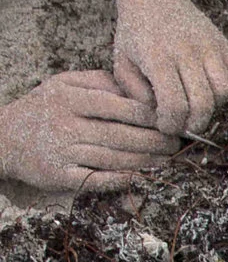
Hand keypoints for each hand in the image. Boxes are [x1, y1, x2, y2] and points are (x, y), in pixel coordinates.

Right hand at [0, 69, 179, 192]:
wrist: (3, 138)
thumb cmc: (43, 107)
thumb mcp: (64, 83)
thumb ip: (99, 82)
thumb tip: (137, 90)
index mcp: (69, 98)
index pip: (117, 106)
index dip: (148, 114)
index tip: (169, 118)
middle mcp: (66, 124)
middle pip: (121, 134)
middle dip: (154, 140)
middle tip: (176, 143)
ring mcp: (63, 152)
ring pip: (114, 158)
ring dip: (146, 161)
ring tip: (168, 160)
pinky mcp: (60, 176)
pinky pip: (97, 179)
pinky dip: (121, 179)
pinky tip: (142, 177)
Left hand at [108, 0, 227, 134]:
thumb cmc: (136, 33)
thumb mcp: (121, 62)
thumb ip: (134, 93)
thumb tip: (158, 115)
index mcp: (157, 58)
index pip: (174, 105)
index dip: (172, 124)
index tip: (165, 125)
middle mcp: (187, 52)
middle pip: (203, 104)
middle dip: (194, 124)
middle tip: (184, 124)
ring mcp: (210, 47)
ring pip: (226, 92)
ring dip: (215, 106)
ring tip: (199, 103)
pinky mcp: (225, 44)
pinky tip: (216, 89)